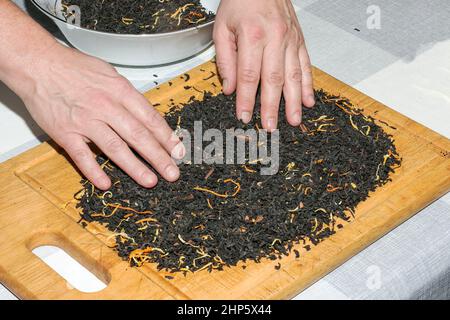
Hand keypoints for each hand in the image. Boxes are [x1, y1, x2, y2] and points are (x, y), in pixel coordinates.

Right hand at [18, 45, 184, 189]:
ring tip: (151, 181)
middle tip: (172, 172)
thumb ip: (128, 96)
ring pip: (115, 148)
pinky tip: (106, 183)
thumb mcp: (110, 74)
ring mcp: (85, 121)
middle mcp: (105, 107)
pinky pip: (82, 156)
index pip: (150, 118)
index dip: (166, 137)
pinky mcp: (65, 133)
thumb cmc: (74, 68)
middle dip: (159, 157)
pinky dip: (94, 171)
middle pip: (138, 136)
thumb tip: (147, 116)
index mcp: (119, 91)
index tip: (178, 151)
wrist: (38, 64)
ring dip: (135, 167)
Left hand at [213, 0, 314, 130]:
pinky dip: (308, 85)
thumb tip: (229, 88)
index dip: (247, 99)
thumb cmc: (241, 1)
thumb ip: (225, 59)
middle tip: (270, 126)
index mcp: (253, 35)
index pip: (249, 76)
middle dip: (272, 107)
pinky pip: (306, 65)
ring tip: (294, 120)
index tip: (244, 116)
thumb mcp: (222, 27)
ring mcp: (290, 40)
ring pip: (293, 76)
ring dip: (294, 101)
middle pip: (273, 80)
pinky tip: (308, 100)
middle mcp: (275, 38)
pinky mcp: (299, 40)